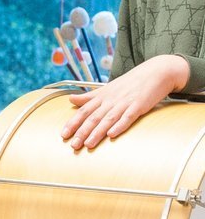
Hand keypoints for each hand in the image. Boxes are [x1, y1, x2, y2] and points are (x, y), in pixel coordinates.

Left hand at [61, 55, 188, 149]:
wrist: (155, 72)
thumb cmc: (129, 83)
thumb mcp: (106, 89)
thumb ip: (88, 97)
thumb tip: (70, 99)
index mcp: (101, 97)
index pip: (83, 111)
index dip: (73, 123)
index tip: (63, 134)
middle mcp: (110, 100)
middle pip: (93, 117)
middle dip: (82, 132)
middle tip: (73, 145)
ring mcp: (124, 103)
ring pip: (108, 119)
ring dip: (97, 132)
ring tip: (88, 144)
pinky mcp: (139, 106)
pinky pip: (128, 117)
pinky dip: (120, 125)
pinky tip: (112, 134)